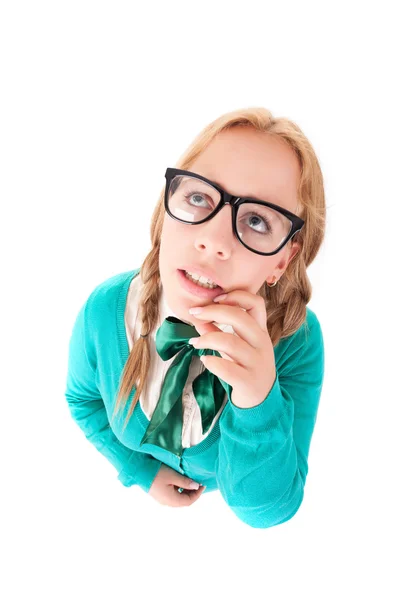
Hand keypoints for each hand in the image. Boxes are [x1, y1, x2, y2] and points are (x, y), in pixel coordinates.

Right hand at [148, 464, 205, 506]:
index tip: (202, 485)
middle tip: (198, 482)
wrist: (138, 471)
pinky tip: (180, 481)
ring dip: (186, 491)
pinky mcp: (159, 494)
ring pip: (178, 498)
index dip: (197, 494)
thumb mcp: (172, 475)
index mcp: (171, 500)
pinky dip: (179, 489)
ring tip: (190, 480)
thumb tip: (196, 486)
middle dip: (192, 493)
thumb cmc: (156, 473)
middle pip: (184, 501)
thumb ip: (185, 482)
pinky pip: (172, 494)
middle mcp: (167, 502)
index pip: (189, 501)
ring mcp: (162, 499)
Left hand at [187, 290, 276, 408]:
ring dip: (206, 339)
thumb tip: (198, 318)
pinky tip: (205, 360)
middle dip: (212, 312)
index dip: (236, 296)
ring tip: (194, 342)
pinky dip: (212, 362)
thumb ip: (217, 331)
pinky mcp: (248, 381)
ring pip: (229, 342)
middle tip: (194, 314)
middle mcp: (262, 343)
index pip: (256, 303)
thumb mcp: (236, 346)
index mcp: (260, 331)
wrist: (261, 399)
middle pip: (239, 317)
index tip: (215, 298)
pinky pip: (227, 368)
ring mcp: (257, 363)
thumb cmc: (245, 367)